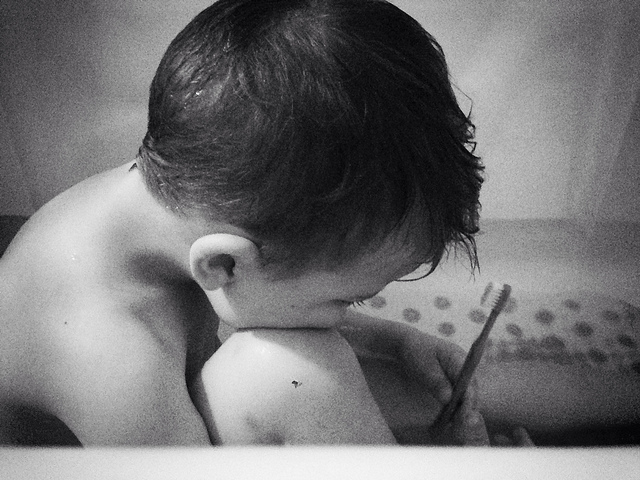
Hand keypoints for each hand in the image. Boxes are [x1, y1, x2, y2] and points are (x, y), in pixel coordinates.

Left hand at [339, 312, 489, 444]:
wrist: (406, 344)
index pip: (469, 380)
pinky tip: (451, 419)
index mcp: (459, 357)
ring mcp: (459, 374)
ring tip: (458, 425)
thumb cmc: (415, 351)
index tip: (465, 413)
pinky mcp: (453, 381)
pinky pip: (458, 395)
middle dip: (468, 407)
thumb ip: (436, 381)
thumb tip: (449, 399)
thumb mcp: (423, 365)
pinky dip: (456, 406)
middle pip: (471, 390)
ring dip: (463, 409)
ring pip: (467, 395)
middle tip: (462, 424)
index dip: (469, 398)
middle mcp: (463, 367)